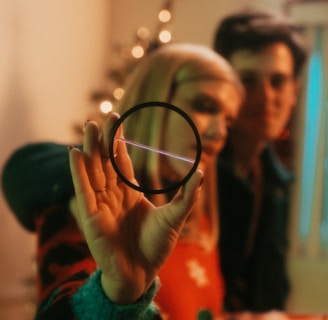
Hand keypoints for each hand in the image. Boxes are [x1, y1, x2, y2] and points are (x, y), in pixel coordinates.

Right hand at [69, 112, 202, 304]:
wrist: (141, 273)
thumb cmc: (156, 247)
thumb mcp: (175, 217)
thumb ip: (187, 196)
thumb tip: (200, 172)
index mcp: (130, 193)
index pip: (122, 162)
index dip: (119, 142)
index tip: (118, 121)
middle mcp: (113, 195)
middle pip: (106, 162)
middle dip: (103, 139)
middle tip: (102, 116)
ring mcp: (100, 204)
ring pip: (93, 170)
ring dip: (90, 148)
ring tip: (88, 126)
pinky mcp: (90, 217)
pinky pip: (82, 190)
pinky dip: (78, 172)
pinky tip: (75, 153)